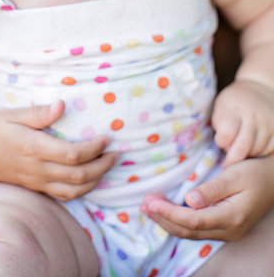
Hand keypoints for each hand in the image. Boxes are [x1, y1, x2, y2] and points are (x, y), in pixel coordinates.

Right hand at [0, 101, 116, 200]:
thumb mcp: (12, 114)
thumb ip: (38, 113)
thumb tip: (62, 105)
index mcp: (34, 148)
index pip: (73, 155)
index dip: (94, 149)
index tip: (107, 138)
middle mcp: (37, 168)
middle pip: (78, 176)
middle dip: (101, 166)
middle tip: (116, 154)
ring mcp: (35, 181)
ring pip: (72, 191)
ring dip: (95, 181)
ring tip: (107, 166)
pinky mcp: (33, 186)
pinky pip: (61, 195)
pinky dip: (80, 191)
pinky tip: (89, 180)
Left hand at [141, 155, 273, 240]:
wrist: (273, 179)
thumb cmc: (255, 172)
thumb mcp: (234, 175)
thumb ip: (212, 189)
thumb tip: (189, 200)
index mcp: (231, 216)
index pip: (192, 220)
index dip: (169, 213)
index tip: (150, 201)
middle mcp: (228, 229)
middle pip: (188, 230)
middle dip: (163, 218)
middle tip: (143, 204)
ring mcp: (226, 231)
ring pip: (191, 233)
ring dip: (168, 221)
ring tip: (148, 208)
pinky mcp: (224, 227)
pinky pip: (197, 229)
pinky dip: (178, 222)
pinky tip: (166, 212)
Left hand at [212, 80, 273, 165]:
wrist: (260, 90)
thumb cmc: (235, 102)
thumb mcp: (222, 106)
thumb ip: (220, 125)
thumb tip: (224, 146)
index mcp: (236, 108)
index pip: (226, 133)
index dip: (221, 141)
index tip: (220, 141)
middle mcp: (255, 116)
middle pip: (242, 148)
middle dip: (232, 158)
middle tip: (228, 158)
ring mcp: (269, 124)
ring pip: (256, 152)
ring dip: (246, 155)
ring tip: (240, 146)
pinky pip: (268, 151)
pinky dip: (259, 153)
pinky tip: (253, 145)